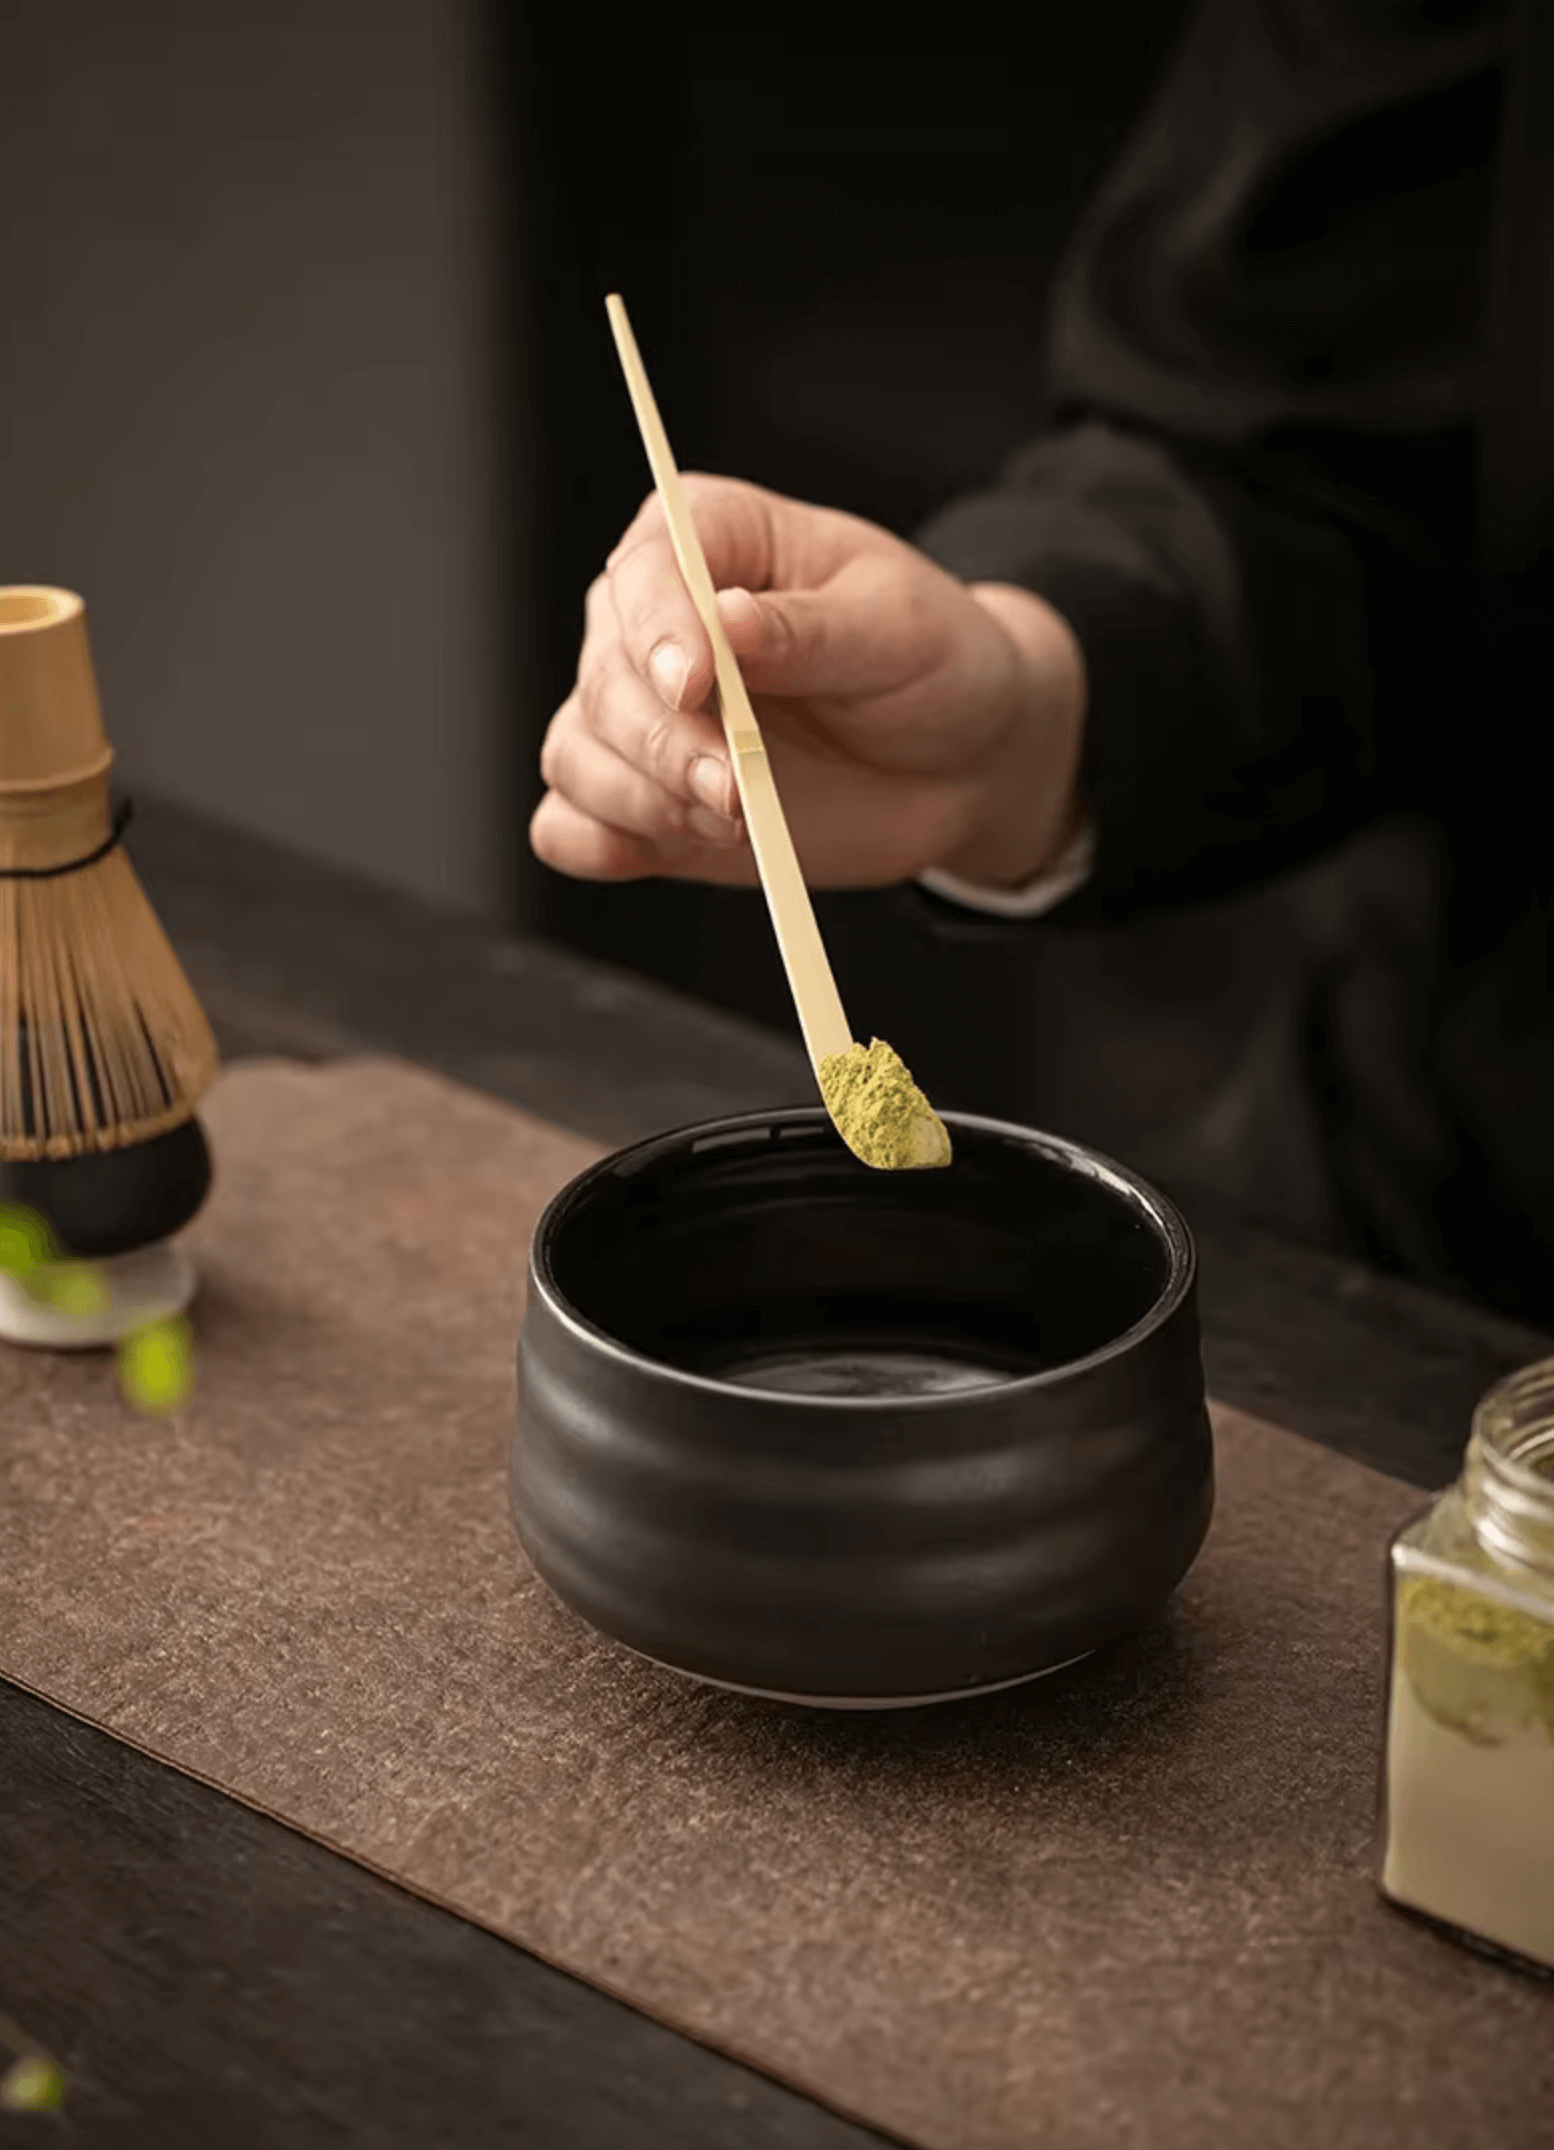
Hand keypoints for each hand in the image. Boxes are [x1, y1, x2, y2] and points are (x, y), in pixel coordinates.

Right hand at [530, 475, 1087, 891]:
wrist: (958, 761)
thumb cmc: (931, 665)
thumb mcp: (898, 629)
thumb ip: (810, 629)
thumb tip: (728, 618)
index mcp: (713, 540)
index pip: (646, 570)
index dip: (658, 631)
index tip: (694, 687)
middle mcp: (657, 622)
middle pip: (604, 676)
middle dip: (662, 743)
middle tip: (734, 789)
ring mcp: (644, 715)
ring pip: (576, 753)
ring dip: (640, 799)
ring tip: (731, 819)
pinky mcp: (644, 798)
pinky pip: (571, 825)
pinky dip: (598, 844)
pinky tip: (661, 848)